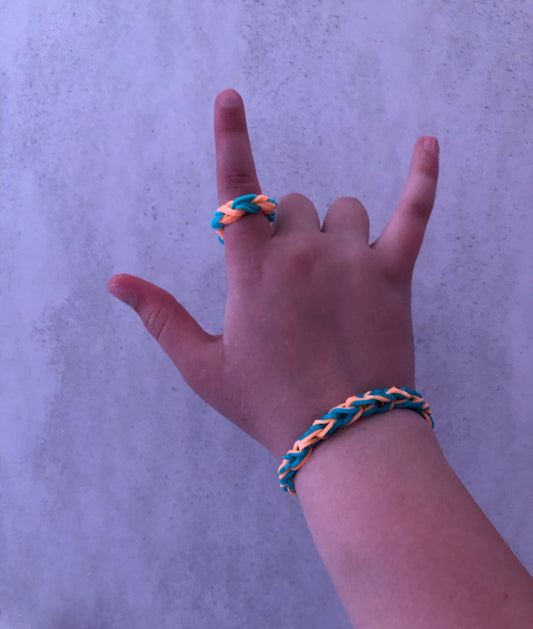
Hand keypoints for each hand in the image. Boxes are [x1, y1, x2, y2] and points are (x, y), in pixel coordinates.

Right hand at [107, 89, 438, 462]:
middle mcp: (302, 254)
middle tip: (292, 288)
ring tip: (334, 281)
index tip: (230, 98)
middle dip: (285, 232)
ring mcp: (352, 260)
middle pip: (290, 205)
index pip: (237, 192)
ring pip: (343, 210)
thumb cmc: (269, 404)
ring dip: (333, 232)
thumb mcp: (204, 367)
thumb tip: (117, 282)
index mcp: (253, 272)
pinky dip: (422, 177)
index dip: (231, 140)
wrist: (343, 434)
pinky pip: (414, 212)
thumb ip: (161, 318)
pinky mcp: (394, 274)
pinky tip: (426, 145)